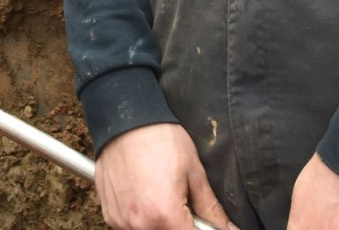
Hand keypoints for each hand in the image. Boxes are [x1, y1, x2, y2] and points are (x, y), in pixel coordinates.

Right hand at [94, 124, 235, 229]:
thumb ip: (211, 208)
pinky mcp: (110, 214)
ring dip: (160, 223)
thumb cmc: (160, 139)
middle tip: (181, 205)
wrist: (126, 119)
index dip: (199, 229)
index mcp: (164, 214)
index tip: (201, 222)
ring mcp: (121, 220)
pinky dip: (140, 219)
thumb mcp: (194, 172)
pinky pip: (129, 228)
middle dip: (179, 225)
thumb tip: (229, 228)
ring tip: (161, 199)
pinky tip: (145, 198)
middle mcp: (139, 223)